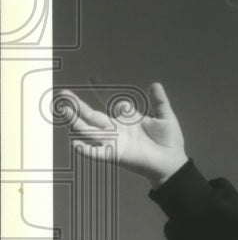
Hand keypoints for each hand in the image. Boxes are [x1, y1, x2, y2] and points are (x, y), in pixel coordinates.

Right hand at [55, 84, 187, 186]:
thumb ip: (159, 101)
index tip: (92, 78)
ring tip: (63, 110)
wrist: (173, 161)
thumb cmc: (168, 141)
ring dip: (75, 121)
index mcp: (127, 119)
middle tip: (63, 94)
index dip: (102, 91)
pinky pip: (97, 153)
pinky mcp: (116, 155)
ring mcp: (114, 142)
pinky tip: (76, 145)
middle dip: (77, 106)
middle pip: (92, 116)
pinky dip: (87, 150)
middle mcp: (117, 130)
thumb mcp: (164, 117)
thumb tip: (156, 84)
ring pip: (89, 131)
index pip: (111, 102)